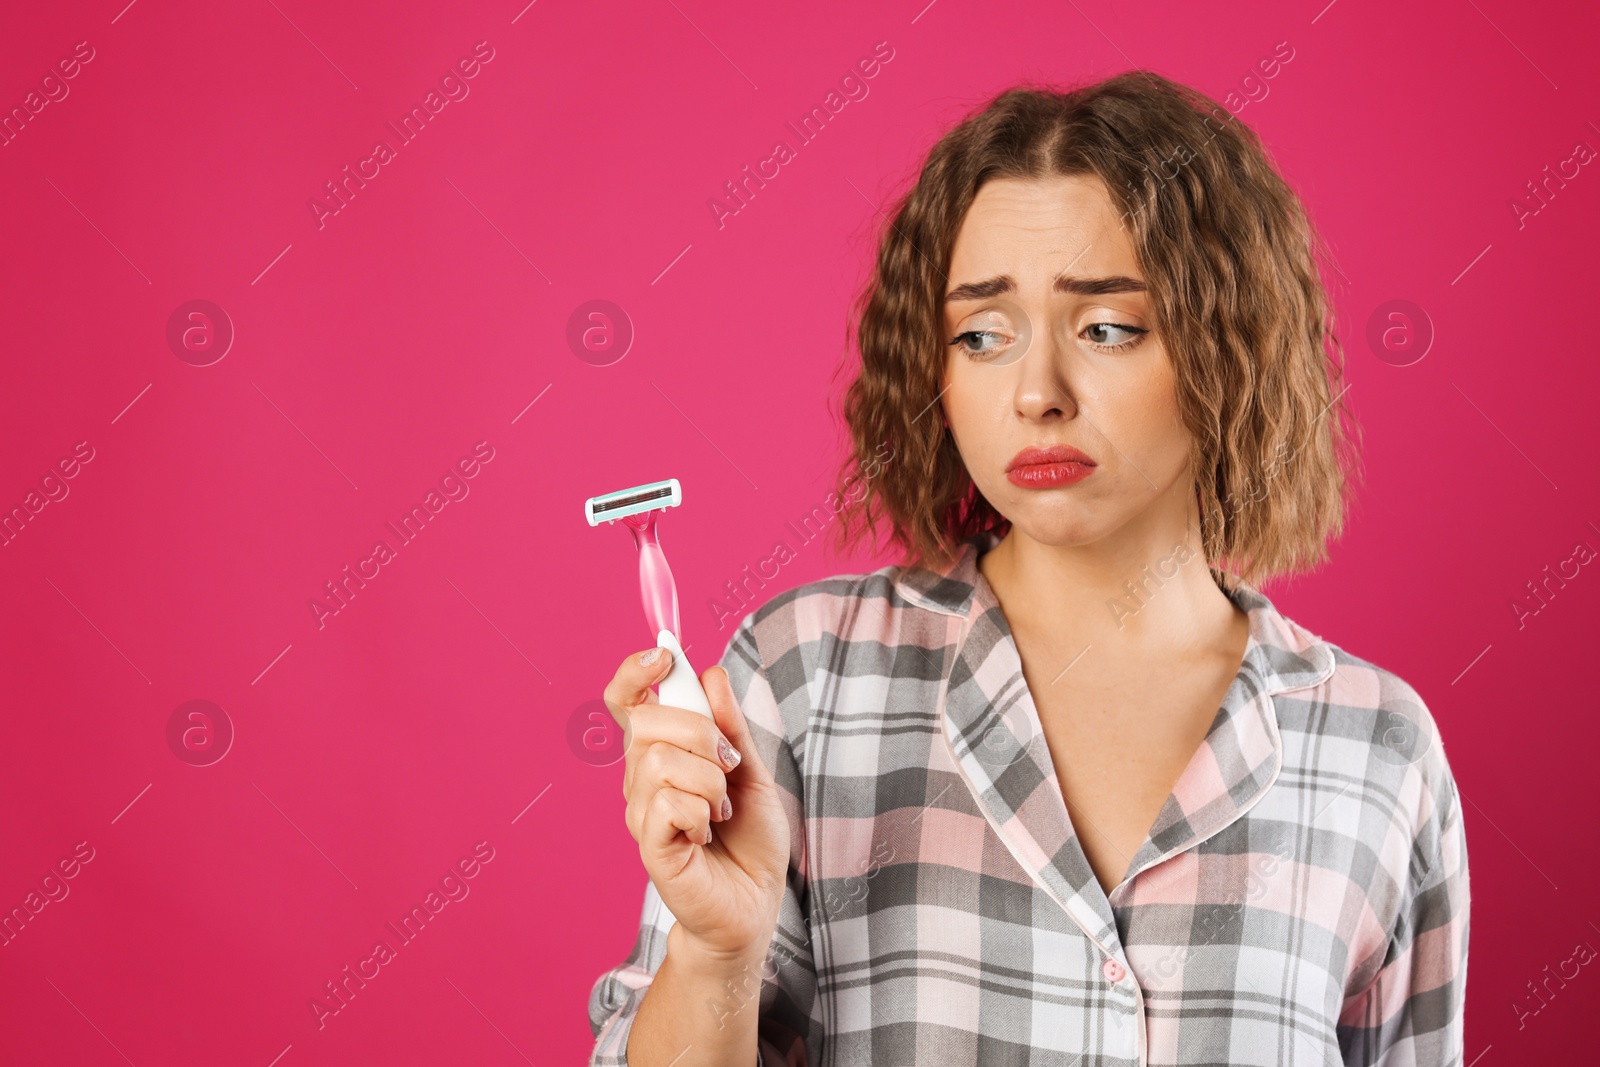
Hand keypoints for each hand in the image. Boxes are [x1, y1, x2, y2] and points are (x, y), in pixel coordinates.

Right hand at [604, 646, 790, 962]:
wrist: (756, 901)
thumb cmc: (750, 839)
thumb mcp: (751, 770)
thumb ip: (729, 725)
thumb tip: (710, 672)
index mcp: (663, 750)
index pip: (627, 700)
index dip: (636, 670)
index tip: (664, 655)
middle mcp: (642, 777)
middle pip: (647, 719)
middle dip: (700, 733)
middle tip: (727, 768)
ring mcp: (641, 811)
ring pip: (661, 761)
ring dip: (709, 782)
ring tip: (721, 811)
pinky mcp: (650, 845)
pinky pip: (666, 804)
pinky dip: (701, 813)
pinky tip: (708, 834)